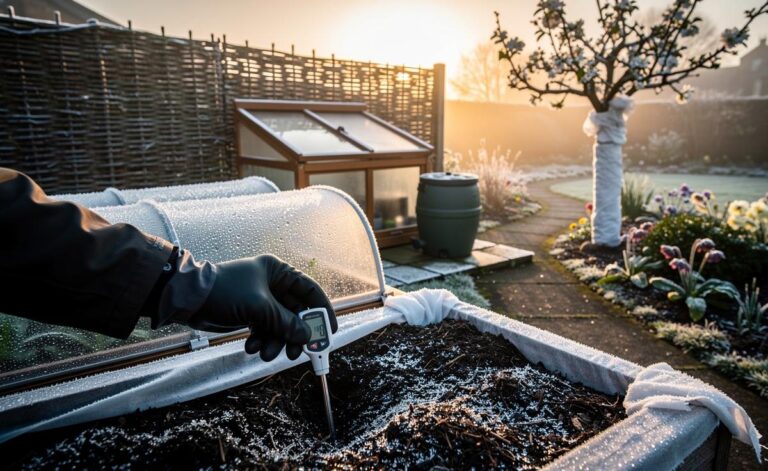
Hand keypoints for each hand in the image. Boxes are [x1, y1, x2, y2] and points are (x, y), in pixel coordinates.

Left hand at [188, 254, 335, 361]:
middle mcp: (273, 284)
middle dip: (295, 334)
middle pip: (296, 313)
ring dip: (276, 341)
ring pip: (281, 325)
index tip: (329, 331)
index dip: (322, 311)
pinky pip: (266, 330)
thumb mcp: (259, 307)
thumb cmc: (224, 291)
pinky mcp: (251, 314)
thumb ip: (285, 322)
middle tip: (297, 352)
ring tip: (266, 354)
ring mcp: (262, 300)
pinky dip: (262, 340)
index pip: (310, 290)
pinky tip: (252, 347)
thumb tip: (307, 336)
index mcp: (279, 272)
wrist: (188, 298)